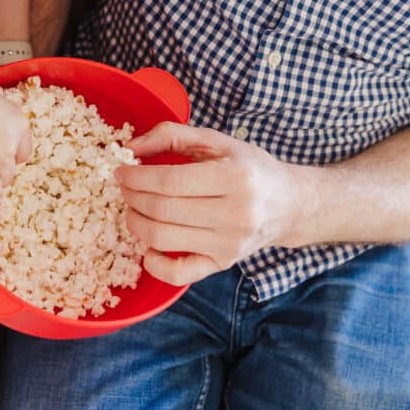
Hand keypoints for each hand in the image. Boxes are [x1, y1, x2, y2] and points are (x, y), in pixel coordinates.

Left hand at [116, 123, 319, 285]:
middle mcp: (236, 214)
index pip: (170, 181)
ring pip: (163, 239)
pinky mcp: (222, 264)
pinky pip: (178, 274)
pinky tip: (148, 246)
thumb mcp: (217, 141)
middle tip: (124, 187)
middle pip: (163, 210)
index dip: (136, 177)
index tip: (122, 171)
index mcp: (235, 177)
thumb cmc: (249, 169)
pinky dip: (154, 263)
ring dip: (136, 222)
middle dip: (132, 197)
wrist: (287, 204)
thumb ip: (172, 135)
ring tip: (133, 207)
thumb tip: (131, 146)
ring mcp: (229, 244)